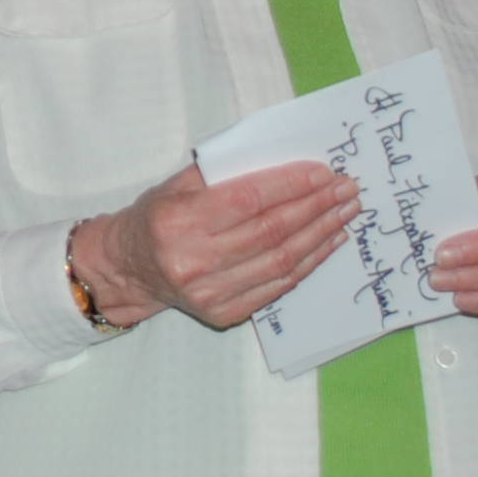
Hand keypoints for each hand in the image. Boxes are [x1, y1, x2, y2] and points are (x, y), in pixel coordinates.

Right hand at [73, 157, 362, 330]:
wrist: (130, 268)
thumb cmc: (158, 217)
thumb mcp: (178, 184)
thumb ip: (225, 171)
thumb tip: (287, 162)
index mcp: (179, 220)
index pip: (248, 200)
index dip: (291, 186)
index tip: (325, 173)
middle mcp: (193, 260)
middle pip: (271, 231)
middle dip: (316, 208)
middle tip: (347, 191)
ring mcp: (209, 293)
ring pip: (280, 261)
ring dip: (321, 235)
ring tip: (344, 214)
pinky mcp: (224, 314)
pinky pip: (277, 287)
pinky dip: (308, 263)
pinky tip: (327, 243)